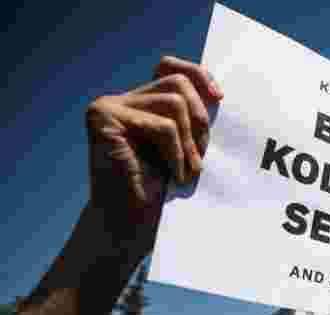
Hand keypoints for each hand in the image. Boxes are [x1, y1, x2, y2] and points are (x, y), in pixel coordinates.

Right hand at [86, 55, 221, 232]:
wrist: (131, 224)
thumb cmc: (161, 192)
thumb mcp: (185, 147)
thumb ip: (191, 118)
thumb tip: (217, 93)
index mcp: (139, 104)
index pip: (170, 68)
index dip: (198, 76)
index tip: (219, 99)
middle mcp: (120, 100)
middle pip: (177, 82)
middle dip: (200, 119)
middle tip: (201, 155)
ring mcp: (108, 107)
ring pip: (174, 103)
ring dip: (190, 142)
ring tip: (187, 171)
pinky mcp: (103, 119)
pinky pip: (163, 126)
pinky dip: (177, 153)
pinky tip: (174, 175)